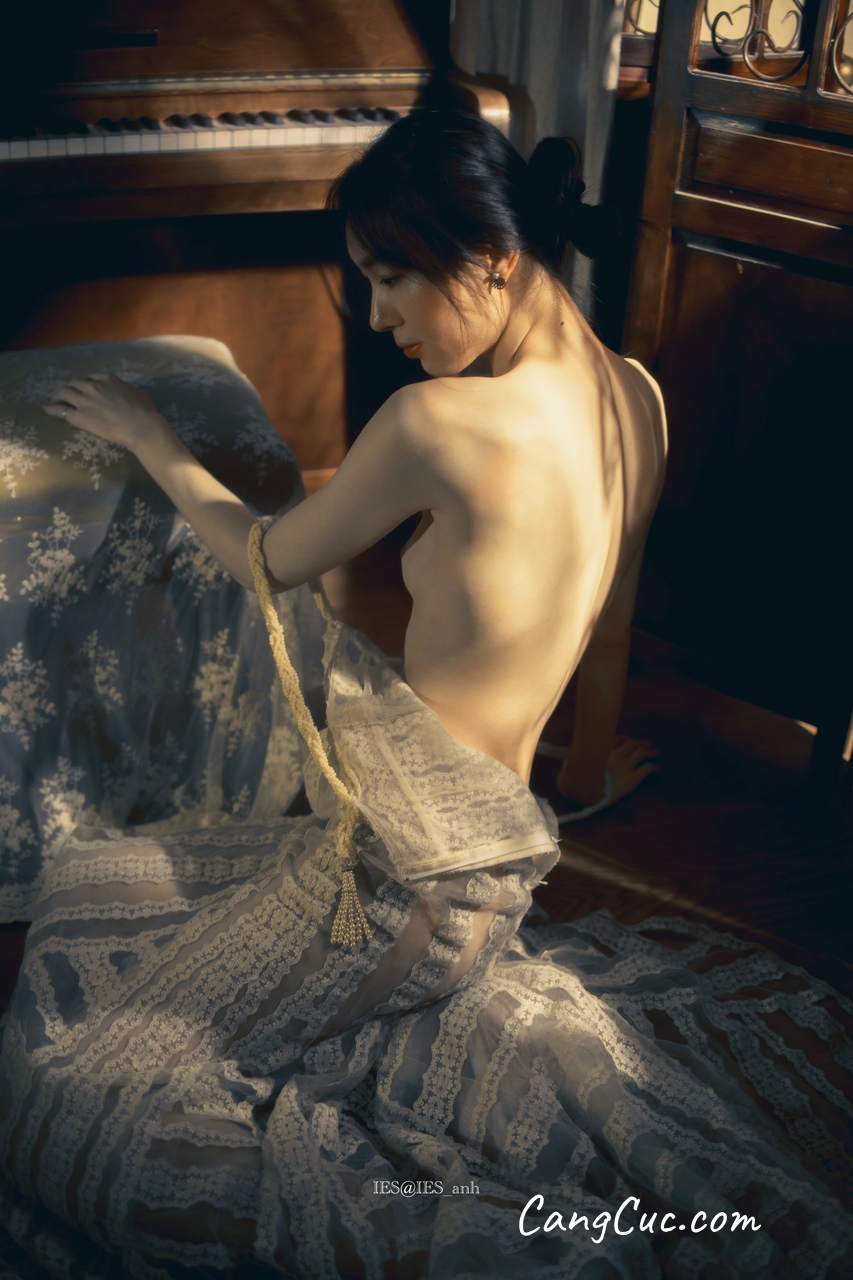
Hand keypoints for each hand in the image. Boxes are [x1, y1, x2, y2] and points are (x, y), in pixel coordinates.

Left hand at [43, 373, 164, 451]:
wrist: (140, 426)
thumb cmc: (145, 412)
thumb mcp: (138, 394)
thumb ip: (128, 391)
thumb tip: (128, 394)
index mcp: (108, 379)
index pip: (91, 377)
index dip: (86, 382)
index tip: (84, 387)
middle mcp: (93, 386)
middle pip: (75, 383)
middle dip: (70, 387)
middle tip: (66, 392)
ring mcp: (84, 400)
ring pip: (64, 392)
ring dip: (58, 395)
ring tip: (54, 399)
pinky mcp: (78, 416)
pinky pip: (60, 410)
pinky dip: (51, 408)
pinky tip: (46, 408)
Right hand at [556, 734, 659, 805]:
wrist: (588, 796)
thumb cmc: (579, 782)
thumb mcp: (575, 766)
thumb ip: (577, 759)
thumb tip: (570, 757)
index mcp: (603, 751)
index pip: (619, 738)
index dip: (627, 739)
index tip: (631, 741)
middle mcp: (616, 755)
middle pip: (633, 743)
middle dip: (642, 743)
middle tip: (649, 745)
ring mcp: (625, 766)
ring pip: (642, 753)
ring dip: (650, 752)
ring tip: (657, 754)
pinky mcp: (633, 779)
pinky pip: (647, 768)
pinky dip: (654, 766)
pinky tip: (658, 768)